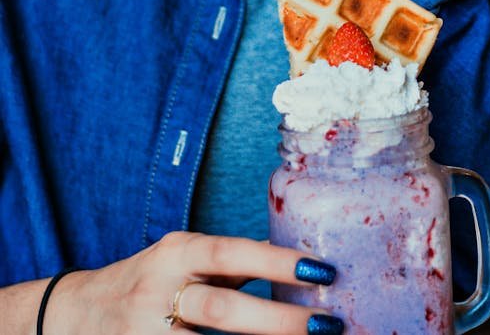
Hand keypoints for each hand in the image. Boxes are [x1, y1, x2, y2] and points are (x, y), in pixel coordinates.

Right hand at [50, 233, 341, 334]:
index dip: (276, 262)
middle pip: (221, 309)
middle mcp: (159, 291)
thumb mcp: (183, 258)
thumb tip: (293, 262)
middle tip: (326, 325)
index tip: (322, 270)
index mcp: (176, 254)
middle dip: (277, 321)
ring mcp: (147, 333)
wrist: (74, 314)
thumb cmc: (147, 281)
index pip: (230, 253)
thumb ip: (228, 264)